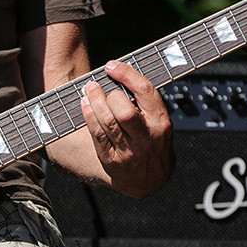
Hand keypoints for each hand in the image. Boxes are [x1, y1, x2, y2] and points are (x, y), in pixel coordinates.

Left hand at [80, 60, 173, 197]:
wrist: (149, 181)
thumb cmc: (152, 143)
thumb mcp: (158, 123)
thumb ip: (145, 104)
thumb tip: (119, 77)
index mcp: (161, 122)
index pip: (145, 92)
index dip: (126, 75)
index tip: (111, 66)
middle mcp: (147, 137)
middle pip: (124, 110)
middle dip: (108, 95)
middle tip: (98, 85)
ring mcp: (129, 151)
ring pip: (108, 122)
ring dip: (94, 102)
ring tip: (89, 90)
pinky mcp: (112, 160)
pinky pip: (97, 135)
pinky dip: (88, 116)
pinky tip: (85, 105)